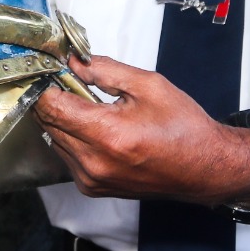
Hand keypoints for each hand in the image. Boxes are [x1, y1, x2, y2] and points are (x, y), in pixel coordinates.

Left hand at [33, 55, 249, 205]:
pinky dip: (72, 139)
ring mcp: (90, 179)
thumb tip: (72, 62)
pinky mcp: (91, 187)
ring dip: (62, 120)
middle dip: (53, 98)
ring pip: (54, 139)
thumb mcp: (148, 85)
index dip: (45, 84)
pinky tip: (94, 128)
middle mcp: (93, 162)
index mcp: (107, 135)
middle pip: (48, 123)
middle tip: (67, 81)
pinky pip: (66, 156)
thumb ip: (104, 70)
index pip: (51, 106)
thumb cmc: (183, 127)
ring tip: (87, 106)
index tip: (48, 70)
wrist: (204, 168)